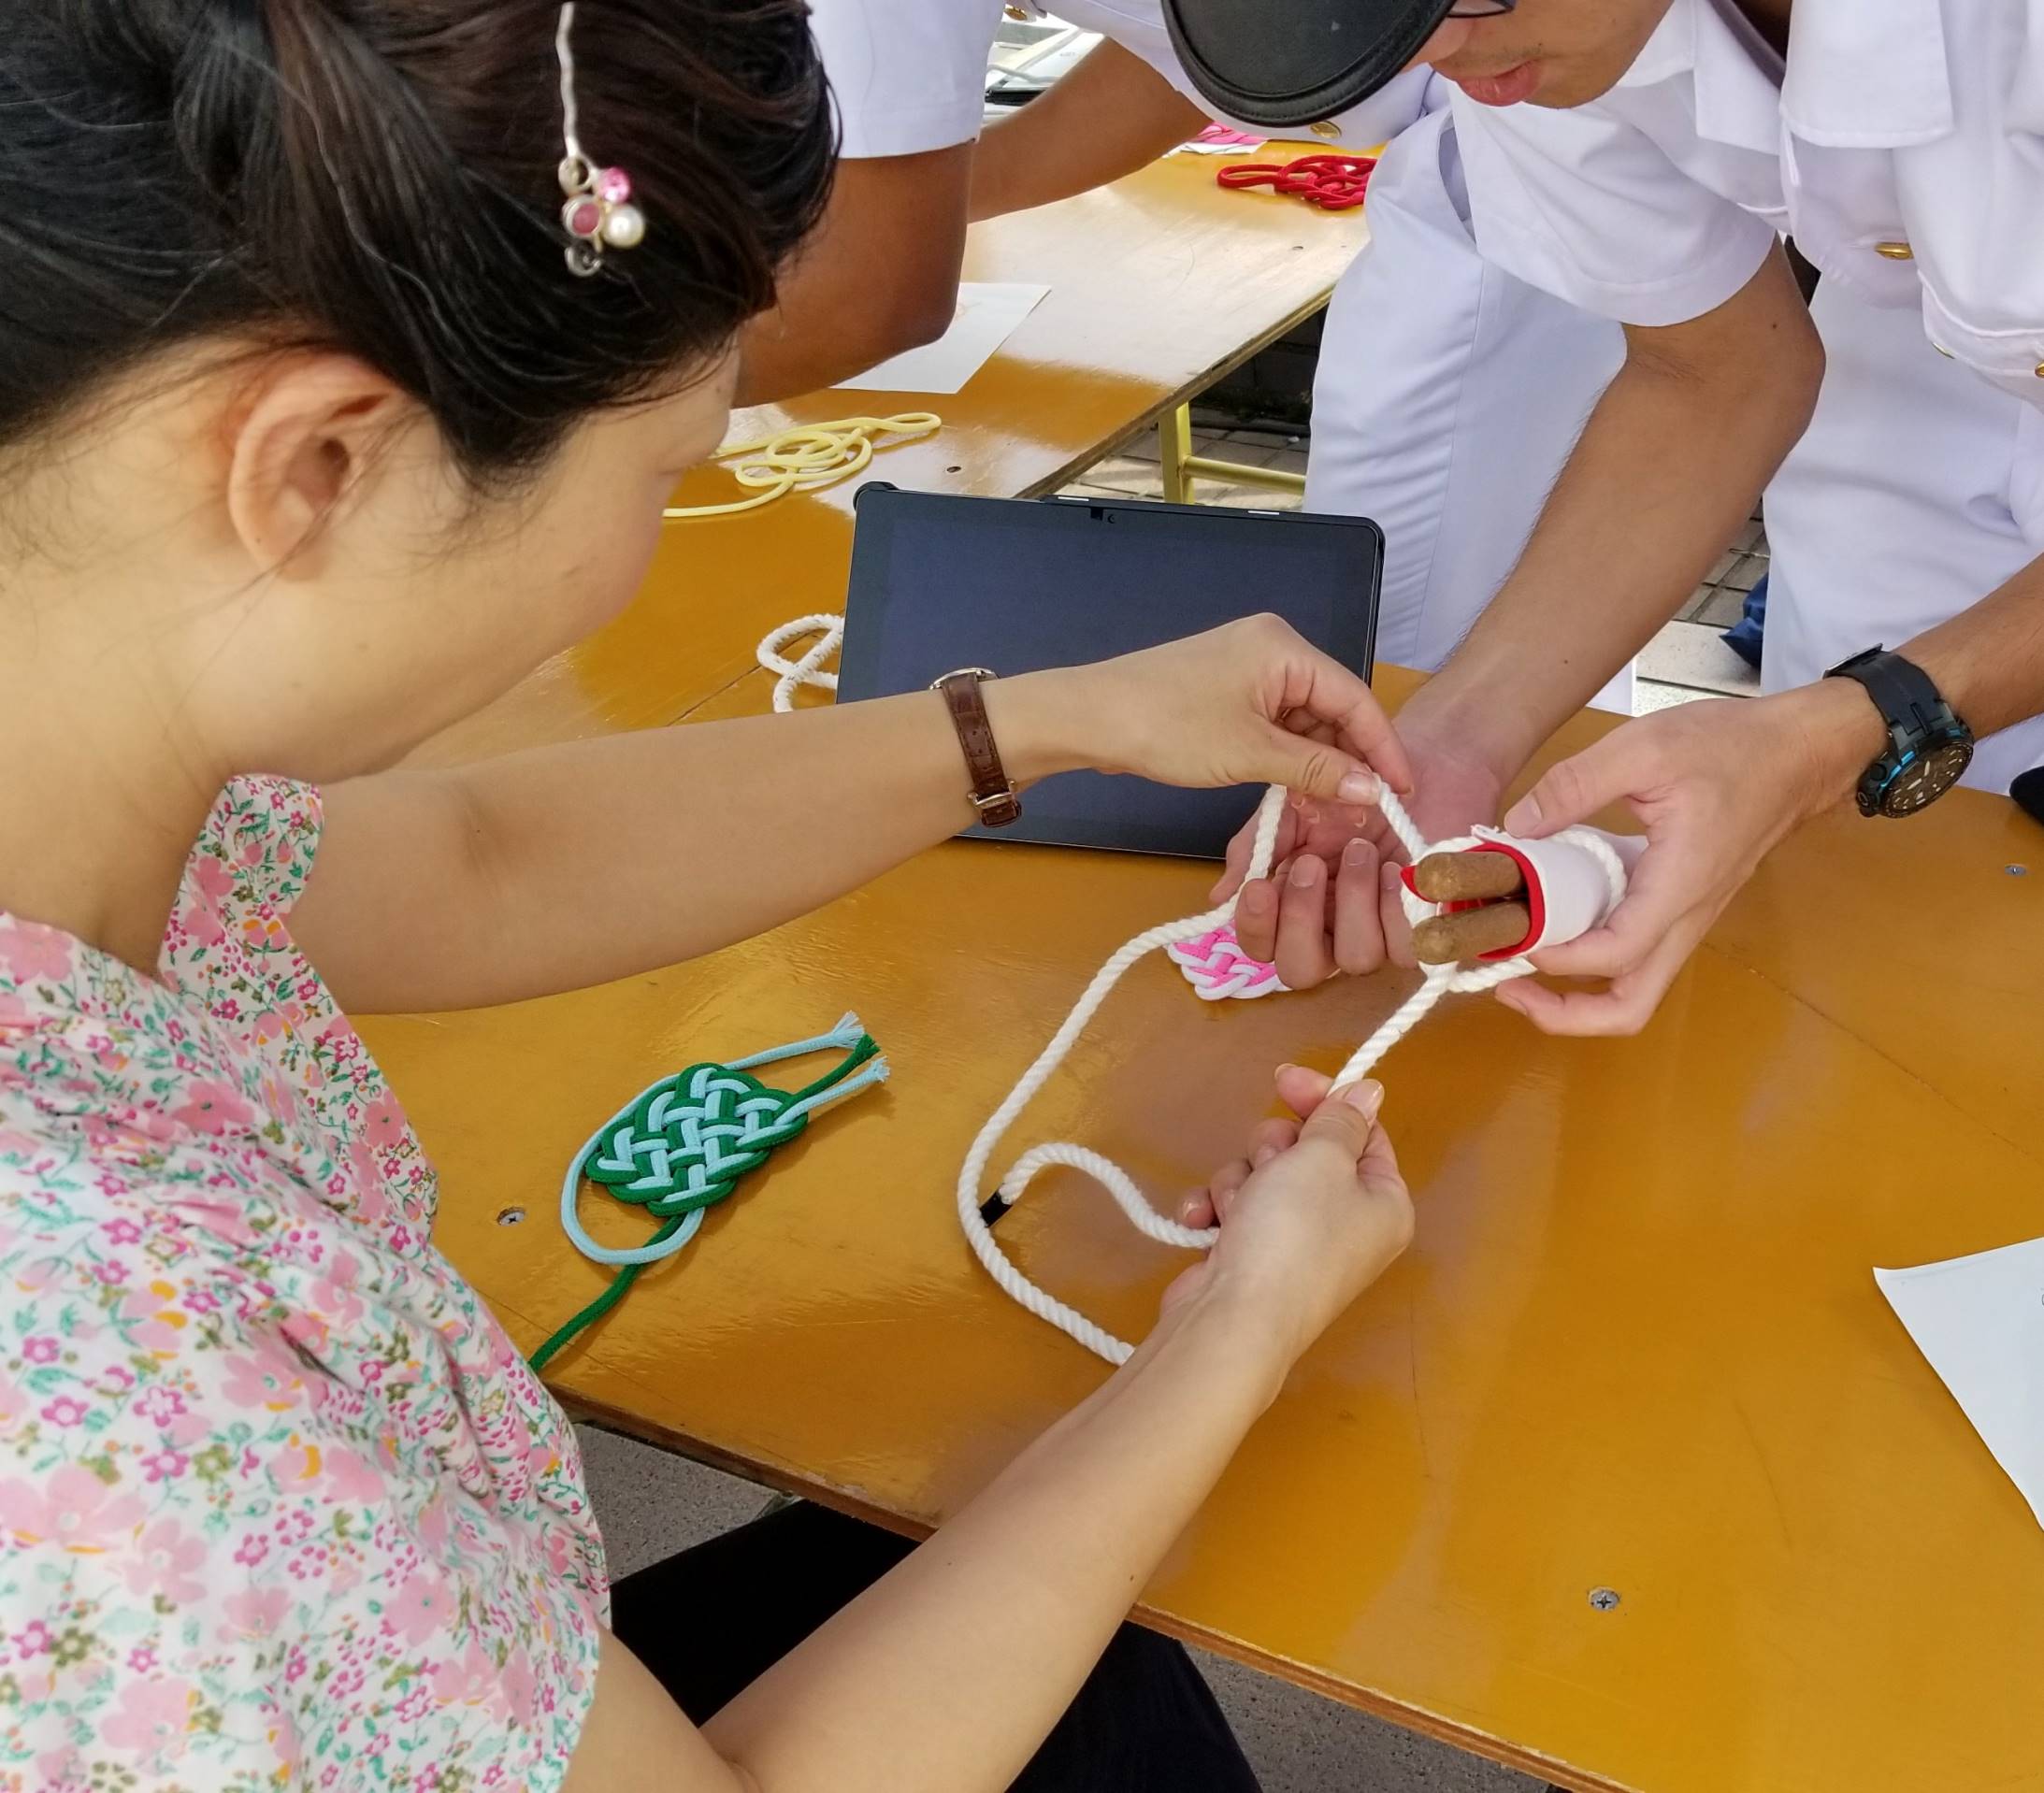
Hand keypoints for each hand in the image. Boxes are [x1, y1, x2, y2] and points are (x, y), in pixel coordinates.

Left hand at [1028, 614, 1414, 807]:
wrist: (1088, 719)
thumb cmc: (1167, 726)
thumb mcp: (1250, 753)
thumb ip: (1317, 770)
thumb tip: (1375, 790)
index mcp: (1284, 648)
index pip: (1356, 698)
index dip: (1383, 748)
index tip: (1404, 790)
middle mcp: (1272, 649)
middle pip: (1333, 708)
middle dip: (1349, 759)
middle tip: (1366, 809)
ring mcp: (1247, 669)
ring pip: (1304, 721)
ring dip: (1317, 763)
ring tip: (1332, 808)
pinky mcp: (1226, 692)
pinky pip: (1275, 725)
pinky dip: (1288, 758)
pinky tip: (1296, 791)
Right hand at [1160, 1067, 1409, 1362]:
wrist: (1235, 1318)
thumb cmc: (1292, 1233)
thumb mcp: (1323, 1158)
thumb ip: (1341, 1118)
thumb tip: (1371, 1090)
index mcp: (1383, 1202)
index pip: (1363, 1131)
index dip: (1323, 1100)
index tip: (1285, 1078)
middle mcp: (1346, 1224)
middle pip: (1307, 1150)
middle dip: (1272, 1149)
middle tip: (1269, 1165)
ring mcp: (1297, 1244)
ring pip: (1262, 1175)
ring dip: (1239, 1181)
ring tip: (1236, 1209)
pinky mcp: (1253, 1257)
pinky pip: (1234, 1208)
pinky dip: (1215, 1210)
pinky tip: (1203, 1223)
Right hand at [1212, 720, 1505, 988]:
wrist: (1420, 762)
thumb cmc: (1353, 786)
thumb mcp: (1290, 808)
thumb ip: (1255, 851)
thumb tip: (1221, 899)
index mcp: (1292, 903)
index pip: (1262, 945)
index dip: (1255, 928)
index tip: (1260, 886)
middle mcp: (1331, 928)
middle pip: (1300, 971)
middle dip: (1300, 920)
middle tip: (1310, 865)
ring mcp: (1378, 932)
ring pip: (1356, 960)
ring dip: (1353, 900)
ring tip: (1363, 849)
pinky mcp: (1424, 929)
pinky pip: (1406, 948)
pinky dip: (1396, 907)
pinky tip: (1397, 868)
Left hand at [1493, 683, 1881, 1034]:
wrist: (1799, 752)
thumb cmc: (1733, 747)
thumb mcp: (1643, 746)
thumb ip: (1575, 785)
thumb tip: (1516, 827)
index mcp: (1678, 886)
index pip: (1616, 954)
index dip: (1558, 958)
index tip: (1515, 934)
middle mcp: (1686, 918)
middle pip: (1630, 1008)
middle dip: (1565, 1014)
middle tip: (1509, 988)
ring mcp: (1687, 918)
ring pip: (1636, 988)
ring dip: (1578, 994)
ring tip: (1525, 961)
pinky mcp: (1683, 907)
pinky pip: (1638, 954)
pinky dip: (1594, 958)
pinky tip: (1559, 920)